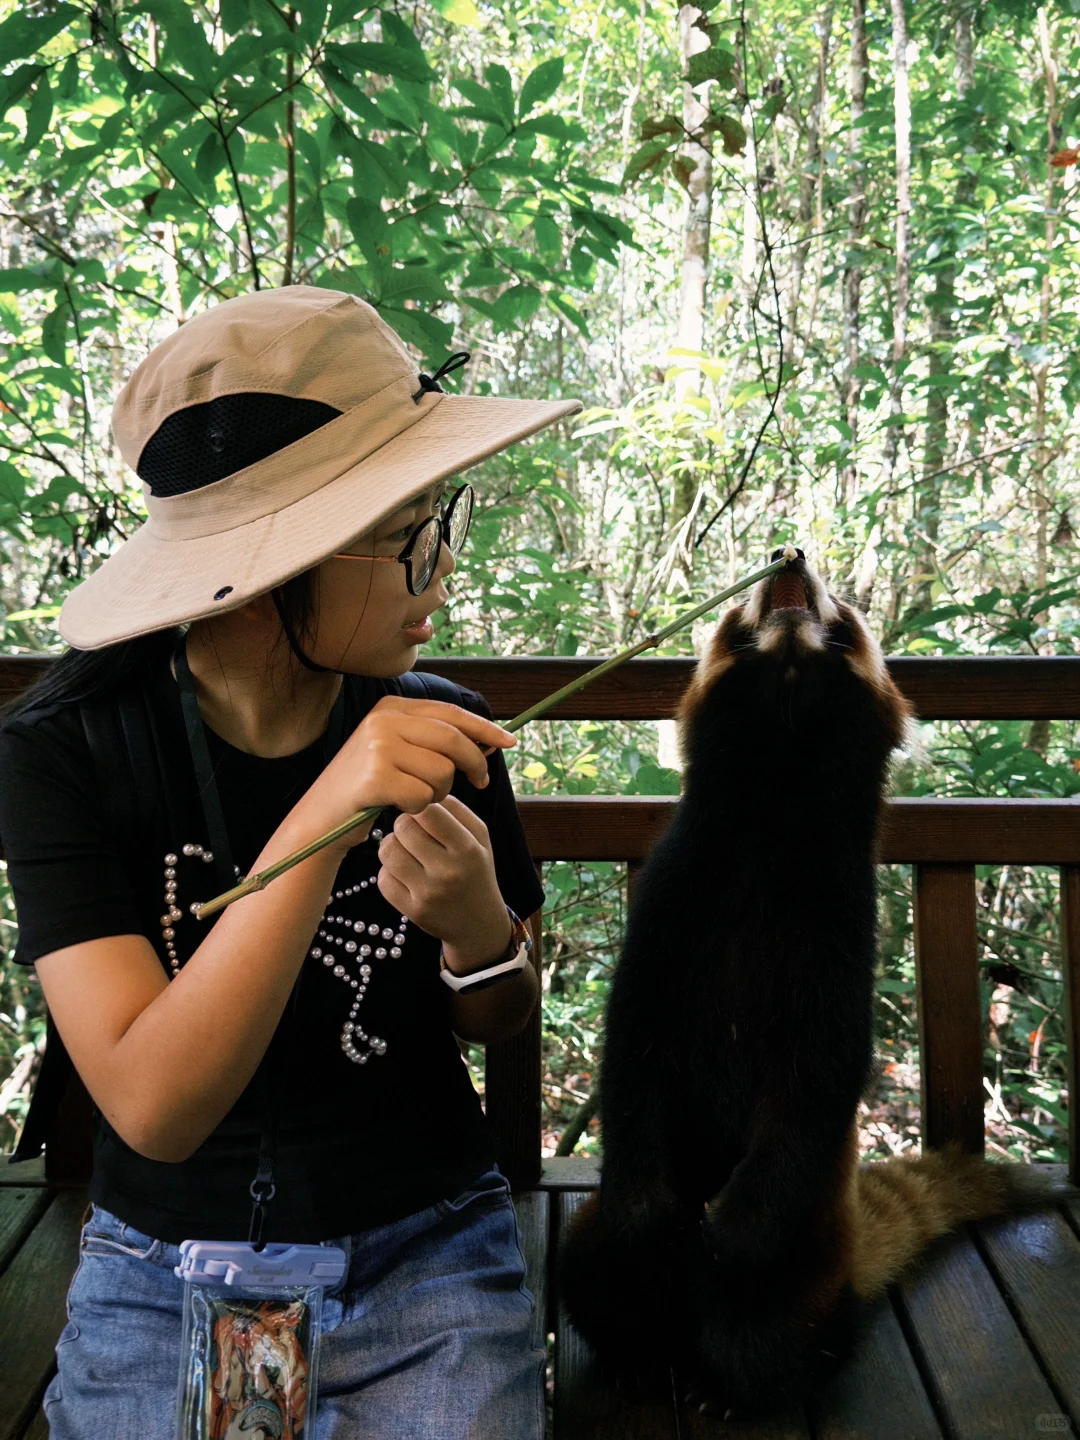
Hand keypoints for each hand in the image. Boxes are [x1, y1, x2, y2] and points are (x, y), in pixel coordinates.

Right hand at [290, 697, 516, 853]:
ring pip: (442, 771)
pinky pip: (424, 795)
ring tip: (415, 796)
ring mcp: (378, 746)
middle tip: (480, 783)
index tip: (509, 742)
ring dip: (438, 793)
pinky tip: (397, 806)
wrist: (322, 817)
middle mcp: (384, 720)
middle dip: (475, 763)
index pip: (450, 714)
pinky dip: (418, 807)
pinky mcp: (376, 776)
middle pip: (453, 740)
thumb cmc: (367, 788)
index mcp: (391, 708)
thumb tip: (489, 740)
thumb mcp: (397, 750)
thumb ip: (434, 740)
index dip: (484, 728)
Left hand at [375, 793, 510, 959]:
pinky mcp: (411, 911)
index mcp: (467, 848)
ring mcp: (427, 893)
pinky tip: (404, 873)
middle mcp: (447, 871)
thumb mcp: (480, 837)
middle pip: (403, 828)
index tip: (422, 813)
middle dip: (404, 824)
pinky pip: (383, 878)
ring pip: (387, 851)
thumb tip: (423, 790)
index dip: (420, 806)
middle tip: (412, 831)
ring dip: (393, 846)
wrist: (480, 923)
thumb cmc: (477, 871)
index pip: (428, 811)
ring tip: (406, 850)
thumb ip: (456, 809)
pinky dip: (389, 872)